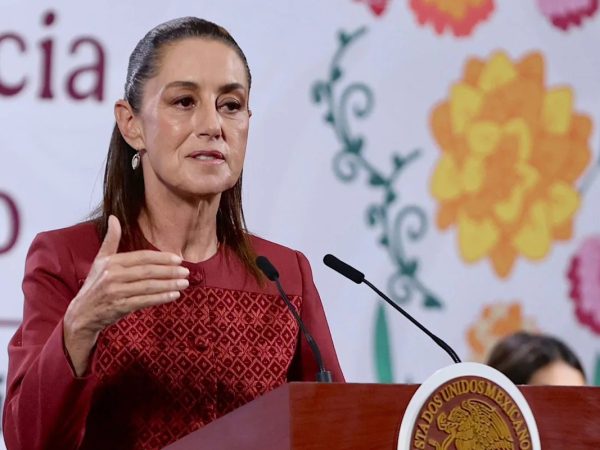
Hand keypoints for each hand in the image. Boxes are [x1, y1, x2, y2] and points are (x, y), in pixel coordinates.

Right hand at [63, 215, 188, 375]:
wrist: (81, 314)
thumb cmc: (95, 285)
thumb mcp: (100, 260)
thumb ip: (110, 240)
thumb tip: (113, 218)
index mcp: (111, 262)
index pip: (142, 257)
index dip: (162, 258)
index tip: (178, 259)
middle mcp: (113, 276)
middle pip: (148, 271)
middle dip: (169, 271)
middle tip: (186, 272)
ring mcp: (116, 292)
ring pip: (148, 287)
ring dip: (169, 285)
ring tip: (184, 283)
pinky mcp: (119, 307)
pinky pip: (144, 301)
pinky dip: (161, 298)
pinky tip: (174, 296)